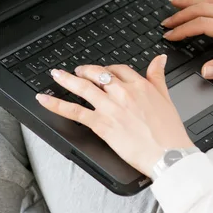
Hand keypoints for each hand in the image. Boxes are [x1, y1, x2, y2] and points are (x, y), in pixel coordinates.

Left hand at [36, 55, 194, 176]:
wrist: (167, 152)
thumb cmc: (168, 130)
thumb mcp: (166, 98)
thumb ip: (158, 76)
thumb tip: (159, 59)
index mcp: (140, 85)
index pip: (119, 69)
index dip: (108, 69)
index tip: (104, 71)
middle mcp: (123, 92)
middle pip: (98, 74)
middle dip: (85, 71)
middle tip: (78, 71)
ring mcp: (110, 107)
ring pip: (83, 87)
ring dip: (67, 79)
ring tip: (57, 75)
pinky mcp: (100, 123)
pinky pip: (74, 111)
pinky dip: (56, 104)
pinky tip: (44, 99)